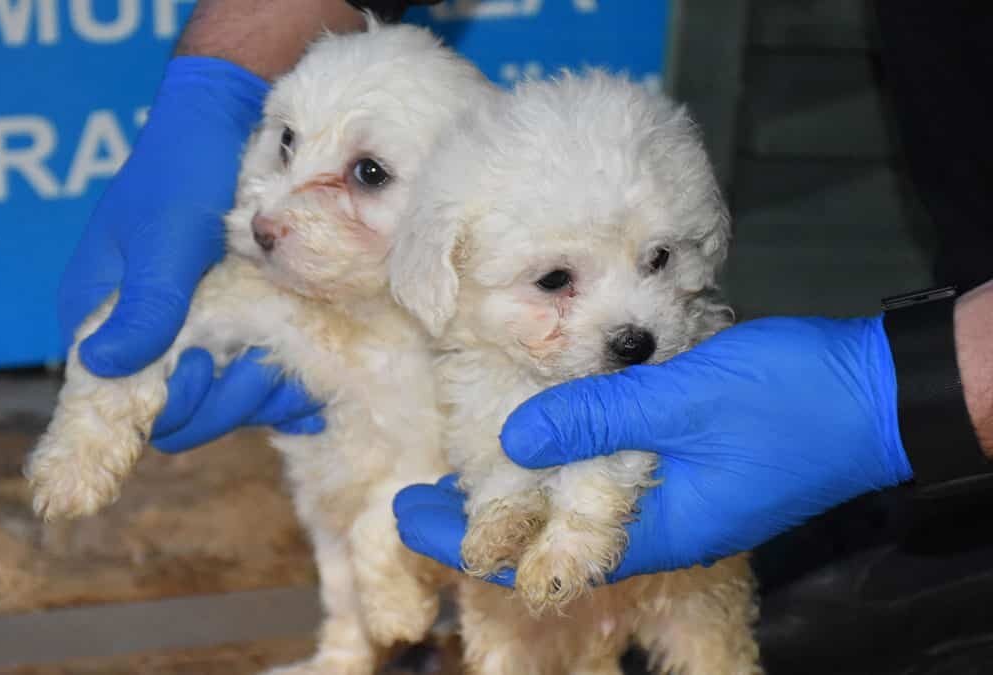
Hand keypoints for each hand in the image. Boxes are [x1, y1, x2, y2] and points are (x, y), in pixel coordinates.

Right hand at [59, 57, 323, 449]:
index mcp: (103, 313)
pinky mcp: (244, 323)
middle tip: (259, 370)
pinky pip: (261, 375)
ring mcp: (199, 330)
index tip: (202, 372)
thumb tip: (105, 367)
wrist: (228, 119)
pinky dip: (287, 381)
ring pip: (226, 399)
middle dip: (222, 402)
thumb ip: (145, 302)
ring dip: (258, 394)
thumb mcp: (163, 235)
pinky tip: (315, 369)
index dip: (163, 402)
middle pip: (179, 410)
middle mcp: (147, 332)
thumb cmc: (181, 167)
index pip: (119, 395)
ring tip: (288, 359)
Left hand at [395, 316, 912, 583]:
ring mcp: (672, 496)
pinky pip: (606, 475)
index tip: (406, 512)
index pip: (536, 553)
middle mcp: (657, 523)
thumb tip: (515, 438)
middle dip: (480, 520)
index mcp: (653, 527)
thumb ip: (599, 416)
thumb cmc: (788, 401)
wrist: (874, 393)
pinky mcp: (684, 464)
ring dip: (517, 492)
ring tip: (460, 470)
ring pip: (573, 506)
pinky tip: (537, 432)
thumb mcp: (686, 399)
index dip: (464, 538)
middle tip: (417, 494)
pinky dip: (562, 460)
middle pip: (549, 535)